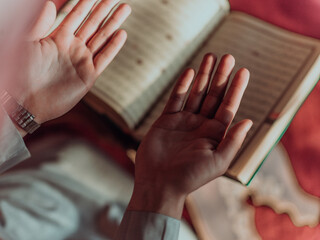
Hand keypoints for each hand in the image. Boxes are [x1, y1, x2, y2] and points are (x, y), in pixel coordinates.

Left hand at [8, 0, 130, 127]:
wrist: (26, 101)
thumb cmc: (21, 73)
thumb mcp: (27, 43)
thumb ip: (39, 23)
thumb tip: (48, 2)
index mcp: (58, 38)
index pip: (76, 16)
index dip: (86, 4)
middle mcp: (72, 48)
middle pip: (93, 25)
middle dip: (105, 10)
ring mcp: (82, 62)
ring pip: (102, 38)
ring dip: (113, 24)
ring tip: (125, 9)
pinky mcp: (88, 76)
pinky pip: (104, 58)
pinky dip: (113, 47)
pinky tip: (121, 34)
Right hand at [128, 54, 251, 217]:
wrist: (159, 183)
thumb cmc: (190, 177)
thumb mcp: (218, 162)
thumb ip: (232, 141)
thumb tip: (248, 121)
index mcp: (215, 134)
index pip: (228, 106)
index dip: (236, 89)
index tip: (243, 71)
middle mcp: (201, 125)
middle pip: (214, 95)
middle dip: (221, 76)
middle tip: (228, 57)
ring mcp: (184, 121)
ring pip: (196, 93)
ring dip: (204, 75)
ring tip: (211, 56)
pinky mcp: (166, 120)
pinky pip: (176, 99)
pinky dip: (182, 85)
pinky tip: (190, 71)